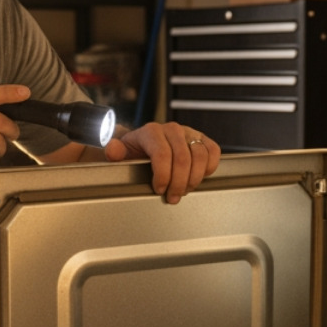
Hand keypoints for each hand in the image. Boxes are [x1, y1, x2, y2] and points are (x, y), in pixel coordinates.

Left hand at [103, 123, 220, 203]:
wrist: (146, 146)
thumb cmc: (135, 152)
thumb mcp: (121, 153)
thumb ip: (115, 151)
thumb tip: (113, 150)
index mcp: (151, 131)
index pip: (162, 154)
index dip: (163, 176)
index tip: (159, 189)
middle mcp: (172, 129)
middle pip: (183, 158)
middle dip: (179, 183)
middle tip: (173, 197)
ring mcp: (189, 132)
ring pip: (200, 156)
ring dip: (194, 179)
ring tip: (184, 190)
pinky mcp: (202, 138)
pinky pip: (213, 151)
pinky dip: (209, 167)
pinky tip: (198, 177)